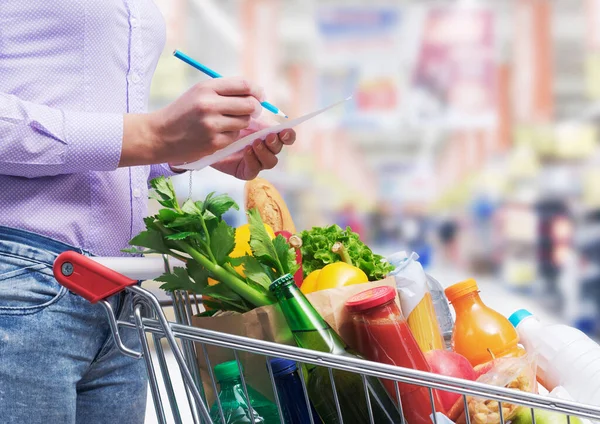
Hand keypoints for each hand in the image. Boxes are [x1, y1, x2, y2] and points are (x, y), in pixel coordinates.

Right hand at [120, 77, 263, 166]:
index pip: (243, 85)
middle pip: (249, 105)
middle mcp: (210, 104)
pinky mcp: (213, 142)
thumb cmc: (183, 112)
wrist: (160, 135)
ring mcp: (212, 125)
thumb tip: (255, 94)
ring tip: (226, 122)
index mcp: (207, 87)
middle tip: (253, 111)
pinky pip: (235, 136)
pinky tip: (218, 134)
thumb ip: (224, 91)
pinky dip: (231, 135)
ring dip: (241, 123)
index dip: (257, 91)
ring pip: (244, 122)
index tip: (260, 96)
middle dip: (255, 108)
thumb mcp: (199, 92)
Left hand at [211, 117, 295, 179]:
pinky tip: (246, 151)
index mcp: (268, 133)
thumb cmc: (223, 122)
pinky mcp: (245, 171)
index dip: (289, 135)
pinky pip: (255, 170)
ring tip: (254, 143)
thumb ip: (256, 117)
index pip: (285, 136)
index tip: (285, 131)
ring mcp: (256, 160)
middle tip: (268, 136)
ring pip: (271, 161)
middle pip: (279, 148)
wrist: (202, 135)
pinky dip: (253, 160)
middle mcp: (265, 148)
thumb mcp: (240, 115)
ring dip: (265, 152)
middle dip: (276, 142)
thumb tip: (272, 120)